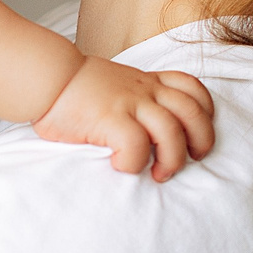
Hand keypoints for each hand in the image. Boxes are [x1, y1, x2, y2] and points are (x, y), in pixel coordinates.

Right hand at [34, 56, 215, 180]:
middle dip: (202, 140)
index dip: (205, 113)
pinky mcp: (109, 118)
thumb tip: (147, 132)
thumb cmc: (76, 89)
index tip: (195, 134)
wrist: (48, 77)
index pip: (192, 88)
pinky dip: (134, 162)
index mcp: (147, 82)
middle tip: (191, 159)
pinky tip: (121, 166)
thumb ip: (135, 100)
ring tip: (159, 174)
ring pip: (171, 130)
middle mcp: (144, 91)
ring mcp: (128, 103)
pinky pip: (136, 144)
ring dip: (173, 158)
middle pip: (193, 111)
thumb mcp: (116, 84)